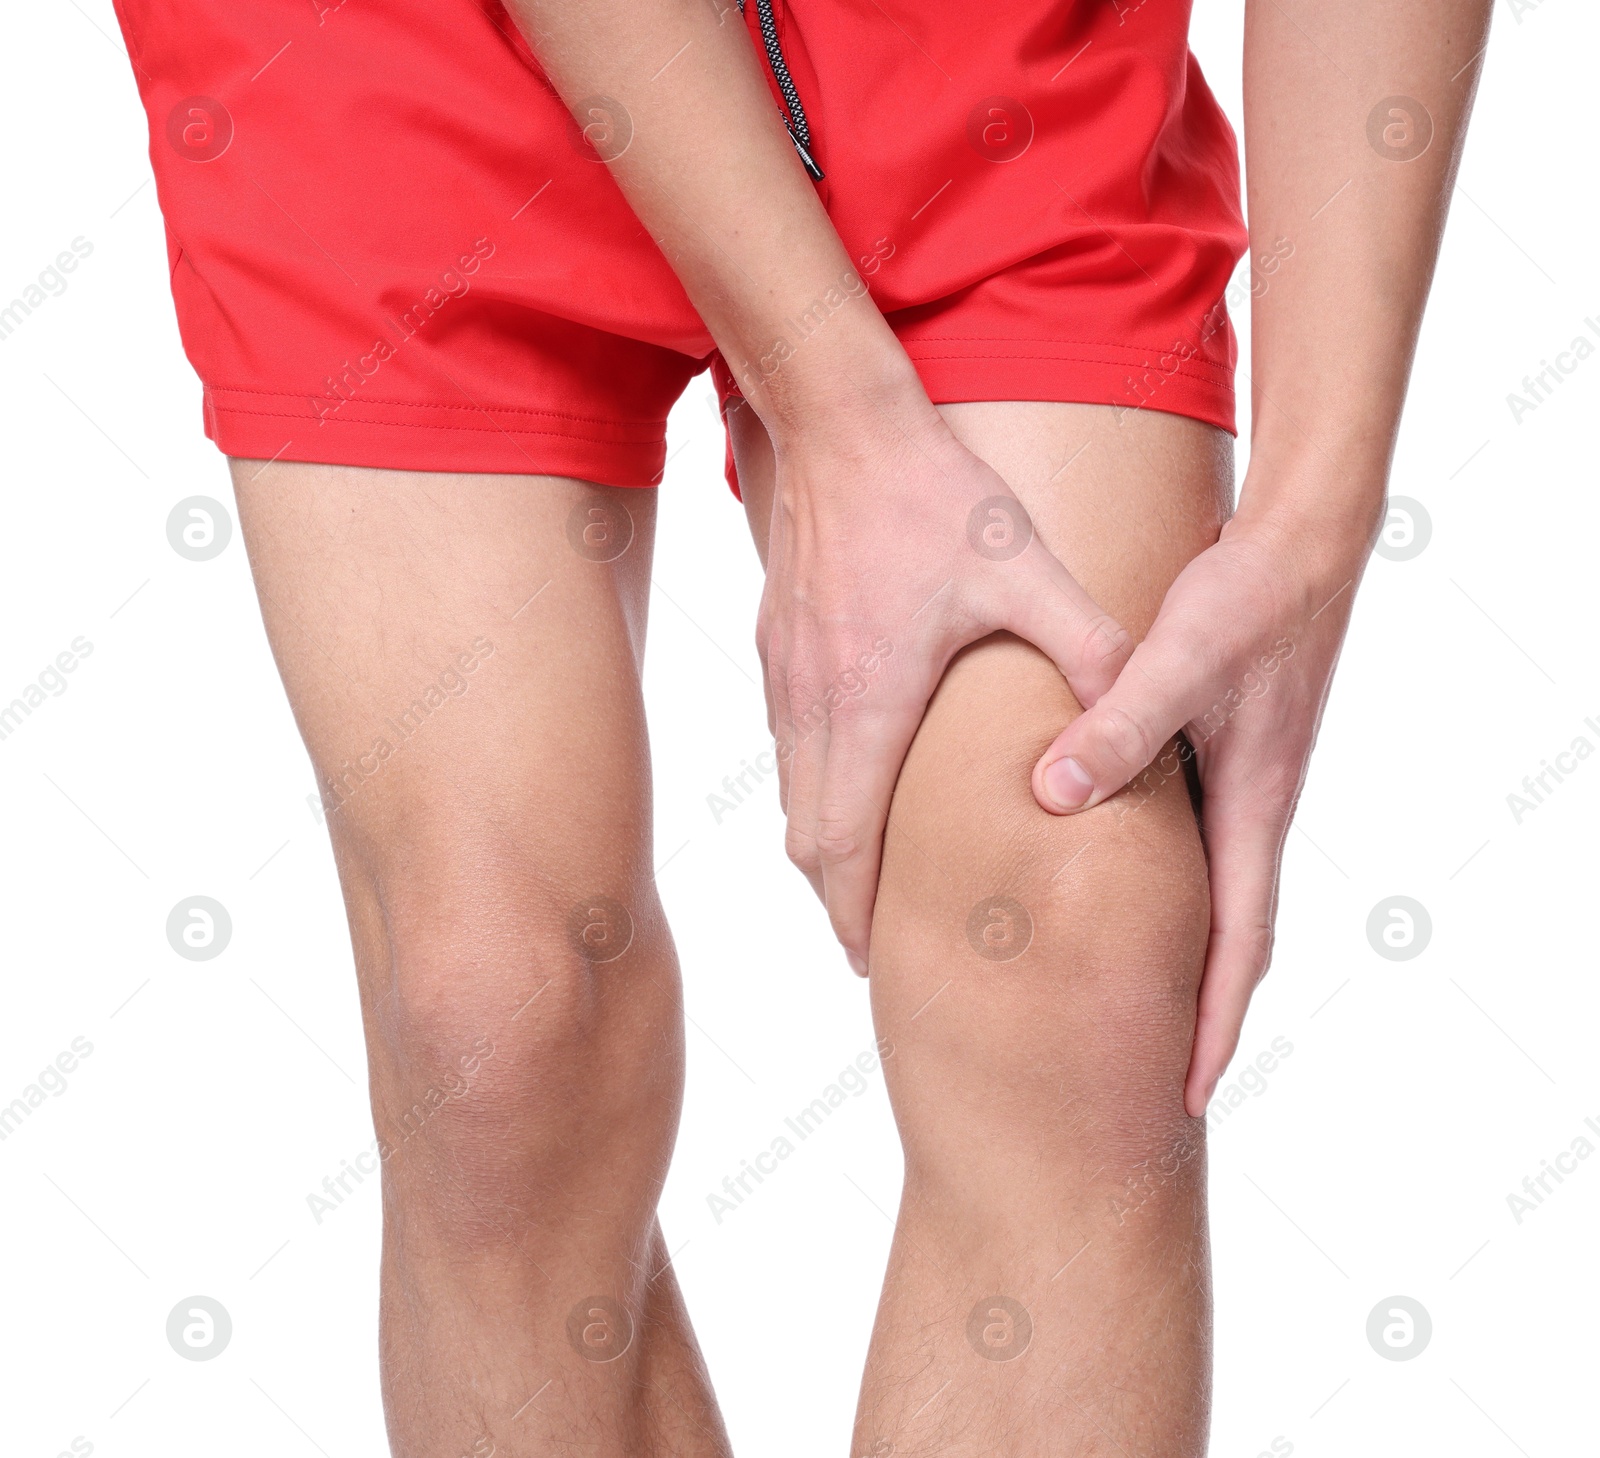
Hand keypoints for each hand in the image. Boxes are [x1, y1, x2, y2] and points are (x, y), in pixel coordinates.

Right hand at [758, 397, 1130, 972]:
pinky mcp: (778, 643)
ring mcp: (786, 674)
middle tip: (874, 939)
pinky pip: (786, 741)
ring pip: (790, 792)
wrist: (840, 423)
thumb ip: (1087, 645)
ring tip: (864, 874)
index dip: (856, 913)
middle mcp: (812, 703)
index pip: (845, 846)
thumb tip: (1139, 712)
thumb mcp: (1024, 569)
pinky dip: (812, 785)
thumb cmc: (931, 497)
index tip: (874, 961)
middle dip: (836, 897)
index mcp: (868, 705)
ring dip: (823, 843)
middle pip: (805, 837)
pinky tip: (851, 775)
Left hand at [1029, 490, 1371, 1115]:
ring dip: (1178, 956)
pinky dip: (1159, 885)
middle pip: (1226, 938)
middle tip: (1152, 1081)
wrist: (1302, 540)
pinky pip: (1187, 843)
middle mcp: (1248, 810)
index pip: (1238, 946)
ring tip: (1129, 1007)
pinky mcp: (1216, 752)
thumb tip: (1050, 797)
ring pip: (1205, 893)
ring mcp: (1235, 785)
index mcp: (1252, 808)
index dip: (1214, 1025)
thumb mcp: (1181, 657)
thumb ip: (1119, 725)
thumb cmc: (1250, 597)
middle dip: (1197, 1014)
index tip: (1188, 1098)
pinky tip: (1111, 886)